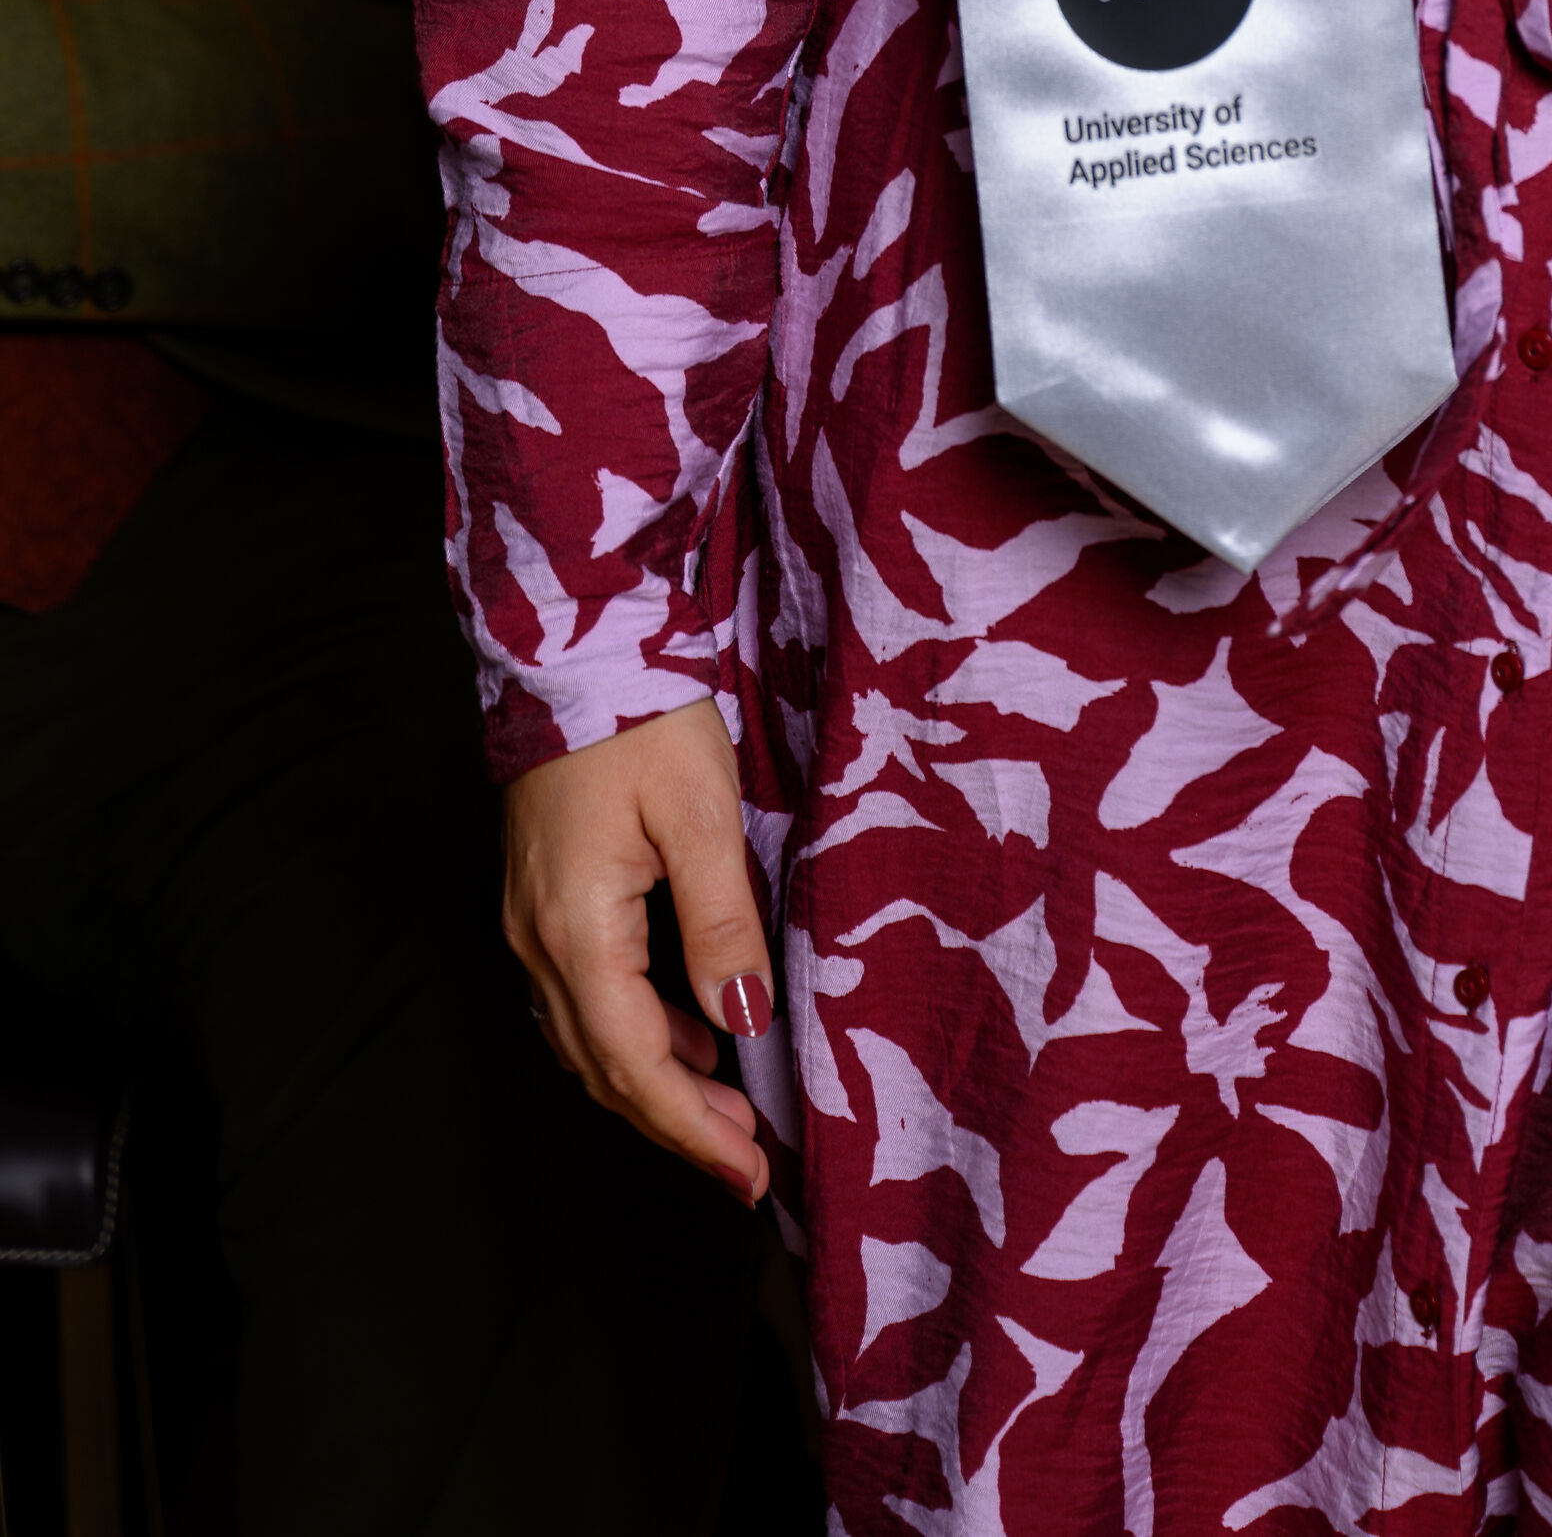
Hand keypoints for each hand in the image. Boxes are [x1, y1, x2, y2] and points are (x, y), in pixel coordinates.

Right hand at [504, 696, 775, 1203]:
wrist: (574, 649)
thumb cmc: (641, 720)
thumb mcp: (702, 814)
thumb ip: (721, 921)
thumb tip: (742, 1018)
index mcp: (577, 931)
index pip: (636, 1065)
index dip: (692, 1129)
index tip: (748, 1175)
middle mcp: (539, 942)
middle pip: (606, 1068)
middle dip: (678, 1123)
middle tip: (746, 1160)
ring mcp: (531, 923)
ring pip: (589, 1041)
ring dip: (655, 1084)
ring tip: (727, 1109)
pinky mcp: (541, 900)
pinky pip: (581, 1000)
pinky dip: (632, 1035)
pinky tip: (683, 1032)